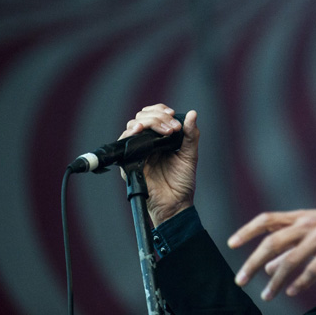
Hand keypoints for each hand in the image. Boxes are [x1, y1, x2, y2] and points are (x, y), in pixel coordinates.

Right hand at [121, 104, 198, 225]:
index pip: (153, 115)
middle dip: (157, 117)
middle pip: (141, 117)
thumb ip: (191, 135)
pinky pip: (123, 145)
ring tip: (164, 130)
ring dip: (147, 122)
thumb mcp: (190, 155)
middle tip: (173, 128)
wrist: (176, 204)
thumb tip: (192, 113)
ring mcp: (136, 153)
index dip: (160, 110)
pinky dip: (129, 135)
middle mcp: (146, 144)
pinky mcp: (129, 164)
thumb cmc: (182, 182)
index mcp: (159, 139)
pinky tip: (139, 131)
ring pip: (132, 127)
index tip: (172, 114)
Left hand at [227, 207, 315, 300]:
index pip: (267, 219)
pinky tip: (292, 292)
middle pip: (273, 242)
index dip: (247, 230)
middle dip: (253, 262)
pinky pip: (313, 269)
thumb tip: (268, 266)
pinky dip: (300, 283)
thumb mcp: (314, 229)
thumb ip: (290, 245)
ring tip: (267, 295)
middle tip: (241, 279)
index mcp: (300, 216)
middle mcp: (308, 223)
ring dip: (275, 281)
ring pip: (291, 260)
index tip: (231, 243)